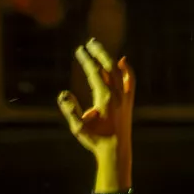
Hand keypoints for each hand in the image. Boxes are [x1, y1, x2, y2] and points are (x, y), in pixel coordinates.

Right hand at [59, 41, 133, 175]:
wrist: (116, 150)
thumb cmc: (95, 140)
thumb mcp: (78, 128)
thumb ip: (70, 110)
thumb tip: (63, 94)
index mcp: (105, 98)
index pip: (94, 73)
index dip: (86, 60)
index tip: (79, 50)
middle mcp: (117, 94)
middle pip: (108, 66)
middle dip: (99, 53)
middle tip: (90, 43)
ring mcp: (125, 96)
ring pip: (118, 71)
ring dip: (109, 58)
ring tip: (100, 49)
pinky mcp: (129, 100)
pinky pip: (129, 80)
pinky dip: (126, 69)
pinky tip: (122, 61)